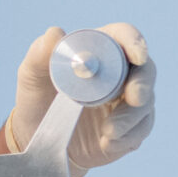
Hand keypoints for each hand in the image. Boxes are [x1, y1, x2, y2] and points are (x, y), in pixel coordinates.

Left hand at [3, 23, 155, 176]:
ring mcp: (126, 102)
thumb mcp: (31, 78)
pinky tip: (108, 143)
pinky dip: (126, 137)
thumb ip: (39, 55)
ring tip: (109, 131)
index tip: (138, 56)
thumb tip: (54, 33)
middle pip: (145, 70)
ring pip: (146, 103)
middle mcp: (119, 73)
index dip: (134, 42)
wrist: (39, 141)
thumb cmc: (37, 101)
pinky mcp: (129, 128)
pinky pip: (140, 130)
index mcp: (99, 51)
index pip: (123, 37)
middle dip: (143, 83)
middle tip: (134, 97)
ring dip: (131, 117)